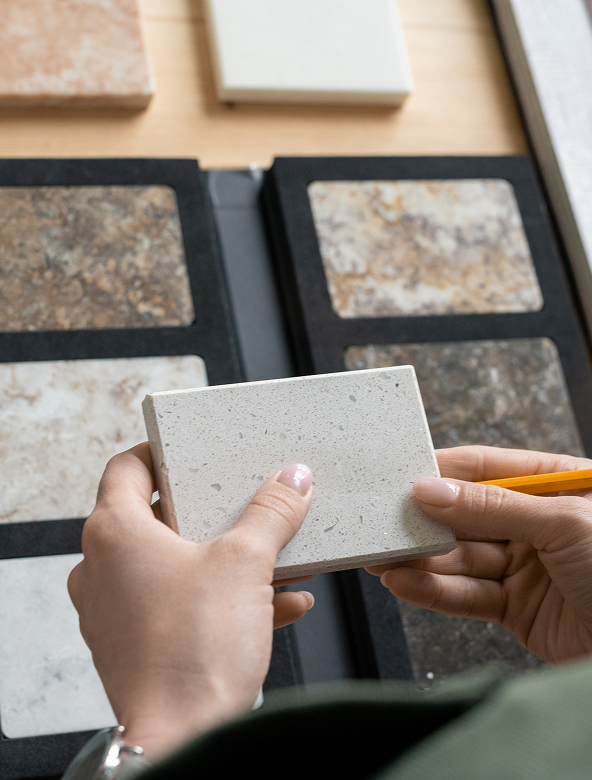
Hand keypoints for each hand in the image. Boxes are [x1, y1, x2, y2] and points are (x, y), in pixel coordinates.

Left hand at [68, 443, 313, 760]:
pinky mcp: (136, 644)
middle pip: (156, 516)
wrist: (184, 739)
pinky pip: (182, 606)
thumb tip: (292, 480)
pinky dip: (223, 598)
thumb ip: (272, 512)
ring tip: (273, 558)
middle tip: (241, 503)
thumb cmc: (193, 653)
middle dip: (211, 512)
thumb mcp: (247, 563)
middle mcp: (103, 569)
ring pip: (174, 565)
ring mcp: (116, 610)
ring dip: (226, 559)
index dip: (160, 452)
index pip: (126, 467)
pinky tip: (279, 603)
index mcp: (115, 533)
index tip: (191, 450)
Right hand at [367, 445, 591, 665]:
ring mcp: (526, 567)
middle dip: (425, 521)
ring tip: (384, 557)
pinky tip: (406, 582)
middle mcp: (539, 524)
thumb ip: (491, 507)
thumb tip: (432, 489)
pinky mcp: (517, 609)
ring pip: (462, 558)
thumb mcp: (563, 522)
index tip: (402, 474)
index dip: (444, 470)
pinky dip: (434, 591)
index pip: (488, 468)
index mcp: (557, 486)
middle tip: (382, 521)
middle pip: (467, 516)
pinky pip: (468, 596)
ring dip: (422, 559)